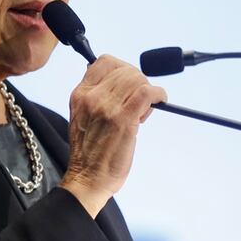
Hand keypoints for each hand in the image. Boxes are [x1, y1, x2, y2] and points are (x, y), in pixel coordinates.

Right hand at [59, 55, 166, 216]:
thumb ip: (94, 97)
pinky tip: (160, 100)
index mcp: (80, 95)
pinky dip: (158, 93)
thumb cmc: (89, 152)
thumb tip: (118, 81)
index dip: (123, 68)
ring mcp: (107, 107)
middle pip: (125, 70)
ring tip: (144, 109)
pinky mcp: (124, 119)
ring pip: (137, 79)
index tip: (130, 80)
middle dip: (138, 81)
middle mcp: (92, 97)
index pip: (104, 62)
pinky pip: (147, 92)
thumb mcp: (82, 116)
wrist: (88, 179)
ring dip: (148, 89)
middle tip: (140, 101)